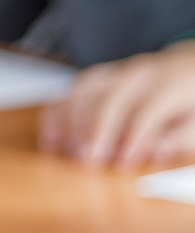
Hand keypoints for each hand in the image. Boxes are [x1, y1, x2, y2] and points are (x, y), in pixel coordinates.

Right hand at [39, 43, 194, 166]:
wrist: (188, 69)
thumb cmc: (191, 104)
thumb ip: (183, 137)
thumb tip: (156, 150)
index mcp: (173, 83)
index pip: (150, 108)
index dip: (136, 136)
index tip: (124, 163)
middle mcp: (143, 73)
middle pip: (112, 98)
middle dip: (95, 130)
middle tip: (86, 161)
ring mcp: (118, 72)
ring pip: (86, 90)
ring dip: (70, 122)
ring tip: (63, 152)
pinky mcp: (99, 77)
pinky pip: (71, 90)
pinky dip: (57, 113)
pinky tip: (51, 138)